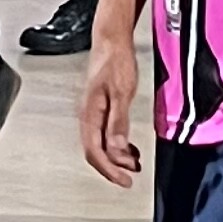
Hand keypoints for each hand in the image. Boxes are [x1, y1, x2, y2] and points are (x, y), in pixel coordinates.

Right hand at [79, 27, 141, 184]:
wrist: (111, 41)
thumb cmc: (115, 62)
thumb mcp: (121, 93)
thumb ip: (119, 123)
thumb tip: (117, 150)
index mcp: (90, 115)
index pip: (95, 151)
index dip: (109, 169)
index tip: (124, 180)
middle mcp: (88, 116)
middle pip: (95, 152)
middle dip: (112, 167)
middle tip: (130, 177)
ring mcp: (94, 112)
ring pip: (100, 144)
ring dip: (116, 158)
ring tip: (133, 164)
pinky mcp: (101, 108)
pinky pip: (105, 134)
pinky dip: (118, 145)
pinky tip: (129, 147)